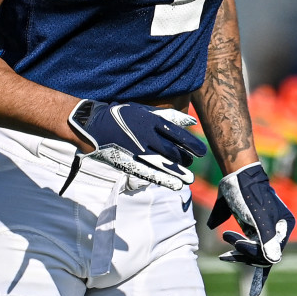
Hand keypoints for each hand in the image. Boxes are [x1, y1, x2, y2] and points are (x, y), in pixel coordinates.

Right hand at [68, 101, 206, 189]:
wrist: (94, 125)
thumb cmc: (123, 116)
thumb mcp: (145, 111)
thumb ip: (169, 116)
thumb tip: (192, 122)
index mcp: (149, 121)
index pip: (176, 134)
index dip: (191, 144)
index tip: (202, 152)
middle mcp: (144, 136)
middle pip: (171, 151)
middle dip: (185, 159)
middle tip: (191, 163)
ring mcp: (136, 151)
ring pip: (162, 164)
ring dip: (178, 173)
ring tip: (189, 179)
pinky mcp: (128, 163)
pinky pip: (149, 173)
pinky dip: (164, 180)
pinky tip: (176, 185)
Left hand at [206, 162, 294, 295]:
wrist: (236, 174)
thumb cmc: (249, 193)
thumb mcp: (259, 216)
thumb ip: (267, 238)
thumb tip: (274, 260)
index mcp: (284, 226)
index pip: (271, 252)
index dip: (254, 252)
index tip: (237, 244)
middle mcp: (277, 229)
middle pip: (262, 254)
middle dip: (244, 251)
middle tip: (228, 238)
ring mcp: (264, 229)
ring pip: (253, 251)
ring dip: (238, 251)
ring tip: (225, 240)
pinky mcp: (253, 227)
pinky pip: (247, 245)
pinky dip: (237, 248)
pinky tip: (226, 250)